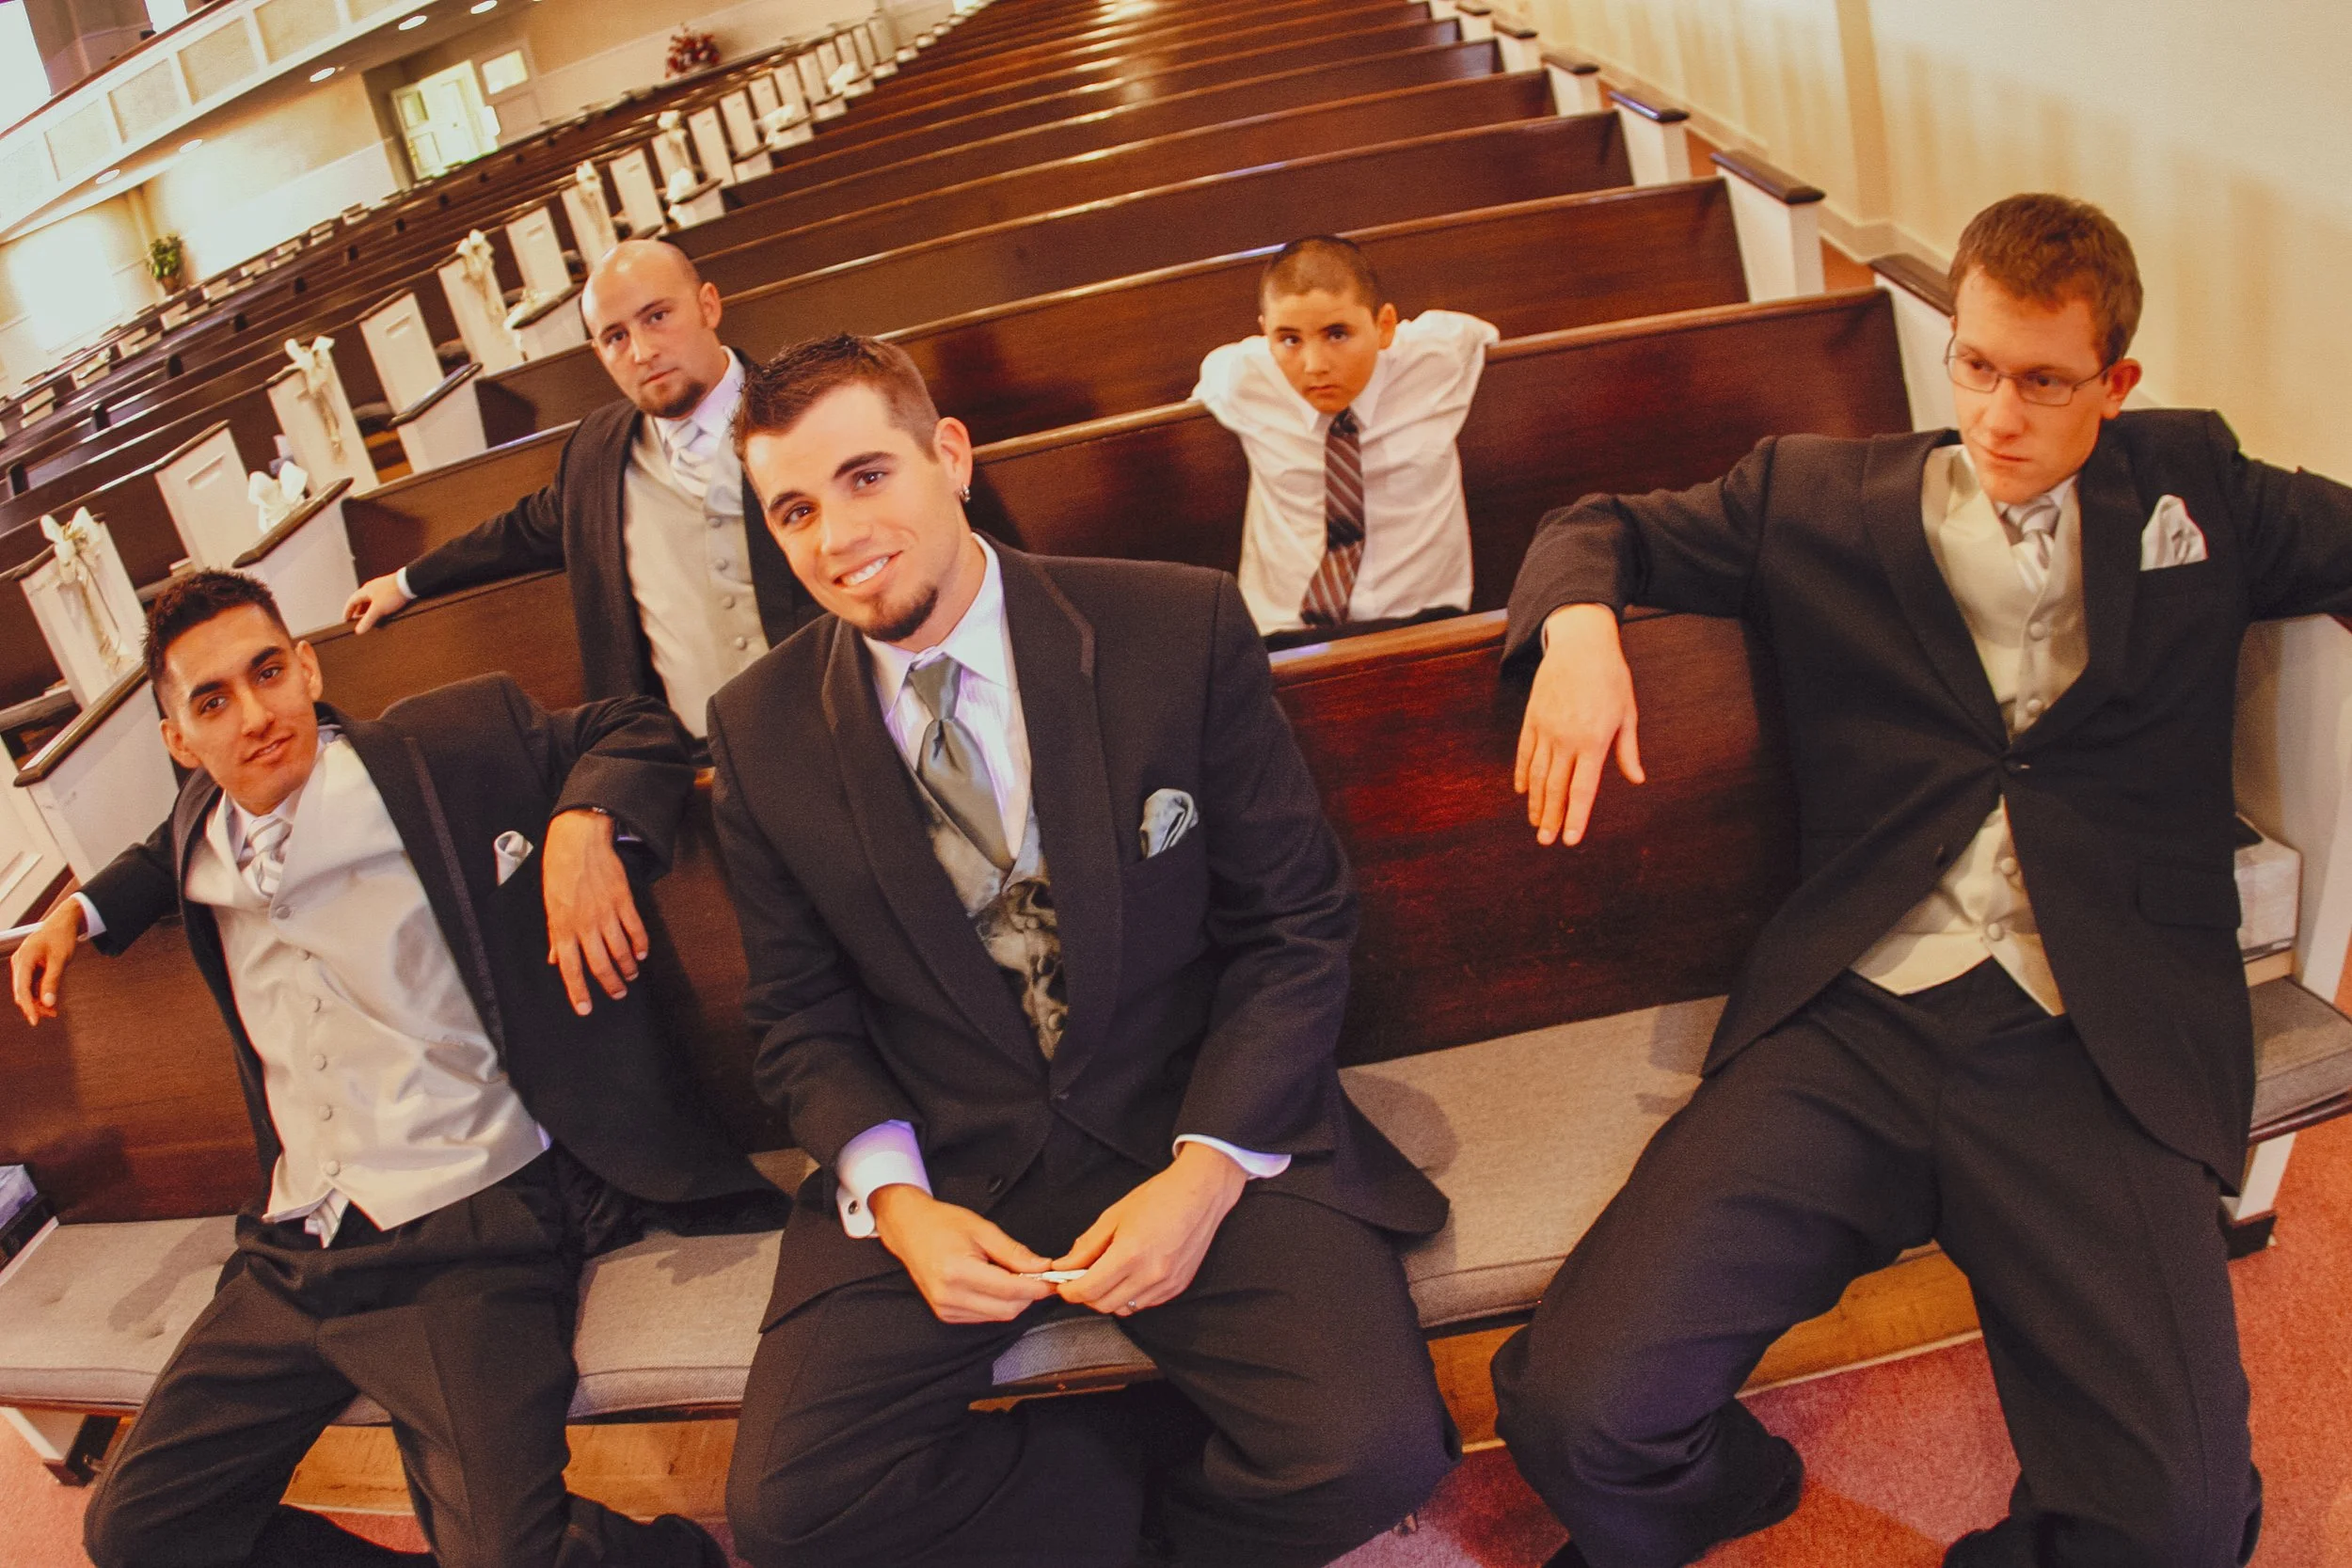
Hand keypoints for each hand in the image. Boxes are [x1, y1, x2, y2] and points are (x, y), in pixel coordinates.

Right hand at [10, 897, 85, 1026]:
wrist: (63, 922)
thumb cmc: (62, 937)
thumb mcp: (60, 960)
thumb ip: (53, 981)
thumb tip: (48, 1003)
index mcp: (24, 959)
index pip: (22, 989)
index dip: (28, 1007)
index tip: (36, 1021)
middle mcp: (19, 962)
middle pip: (22, 991)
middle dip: (34, 1006)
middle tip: (52, 1015)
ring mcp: (22, 965)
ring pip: (26, 989)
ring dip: (37, 1001)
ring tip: (54, 1011)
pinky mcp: (29, 967)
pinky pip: (31, 984)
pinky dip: (39, 993)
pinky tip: (51, 1002)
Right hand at [344, 573, 411, 632]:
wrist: (410, 582)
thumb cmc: (392, 594)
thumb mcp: (378, 610)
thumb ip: (367, 620)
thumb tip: (358, 631)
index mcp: (365, 591)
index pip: (351, 601)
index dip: (347, 611)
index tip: (345, 620)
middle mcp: (371, 587)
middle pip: (360, 600)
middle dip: (357, 611)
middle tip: (356, 621)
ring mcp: (381, 587)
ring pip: (370, 599)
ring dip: (368, 609)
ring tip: (369, 618)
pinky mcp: (391, 589)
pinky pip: (380, 599)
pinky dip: (377, 607)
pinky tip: (383, 612)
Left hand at [542, 808, 646, 1014]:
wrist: (578, 843)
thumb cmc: (560, 873)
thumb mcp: (551, 906)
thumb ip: (556, 936)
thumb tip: (556, 959)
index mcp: (563, 928)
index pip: (570, 969)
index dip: (578, 992)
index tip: (585, 1009)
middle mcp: (584, 925)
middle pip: (600, 964)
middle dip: (611, 984)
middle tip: (618, 993)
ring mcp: (606, 913)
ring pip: (620, 951)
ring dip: (628, 968)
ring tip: (631, 975)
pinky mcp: (623, 901)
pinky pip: (635, 930)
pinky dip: (640, 944)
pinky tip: (641, 953)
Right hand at [871, 1184, 1057, 1323]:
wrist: (908, 1229)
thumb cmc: (941, 1223)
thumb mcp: (983, 1229)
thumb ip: (1014, 1252)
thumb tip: (1042, 1267)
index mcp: (957, 1271)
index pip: (1010, 1290)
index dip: (1037, 1287)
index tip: (1053, 1280)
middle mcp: (949, 1296)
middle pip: (1007, 1309)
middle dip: (1029, 1295)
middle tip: (1039, 1276)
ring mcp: (945, 1308)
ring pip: (998, 1316)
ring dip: (1014, 1300)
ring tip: (1016, 1276)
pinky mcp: (945, 1314)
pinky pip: (984, 1316)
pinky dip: (998, 1304)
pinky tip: (997, 1285)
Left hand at [1053, 1142, 1247, 1316]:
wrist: (1201, 1194)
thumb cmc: (1158, 1197)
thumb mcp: (1114, 1215)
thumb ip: (1087, 1245)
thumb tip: (1064, 1266)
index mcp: (1130, 1254)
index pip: (1089, 1290)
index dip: (1069, 1290)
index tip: (1062, 1284)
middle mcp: (1149, 1275)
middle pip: (1103, 1305)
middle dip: (1086, 1295)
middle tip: (1081, 1277)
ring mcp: (1166, 1284)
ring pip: (1124, 1309)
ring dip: (1108, 1298)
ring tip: (1106, 1275)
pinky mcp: (1177, 1287)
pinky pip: (1144, 1303)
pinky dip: (1130, 1296)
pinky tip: (1130, 1276)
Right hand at [1515, 603, 1644, 845]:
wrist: (1580, 643)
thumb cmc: (1610, 678)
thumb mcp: (1627, 712)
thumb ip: (1627, 750)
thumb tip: (1636, 779)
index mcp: (1593, 741)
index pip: (1582, 789)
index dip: (1576, 817)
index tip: (1569, 839)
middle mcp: (1566, 739)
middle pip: (1555, 788)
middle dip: (1550, 818)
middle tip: (1545, 841)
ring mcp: (1545, 730)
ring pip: (1536, 775)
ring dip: (1535, 802)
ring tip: (1535, 823)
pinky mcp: (1532, 719)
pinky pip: (1523, 753)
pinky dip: (1521, 775)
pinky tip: (1522, 792)